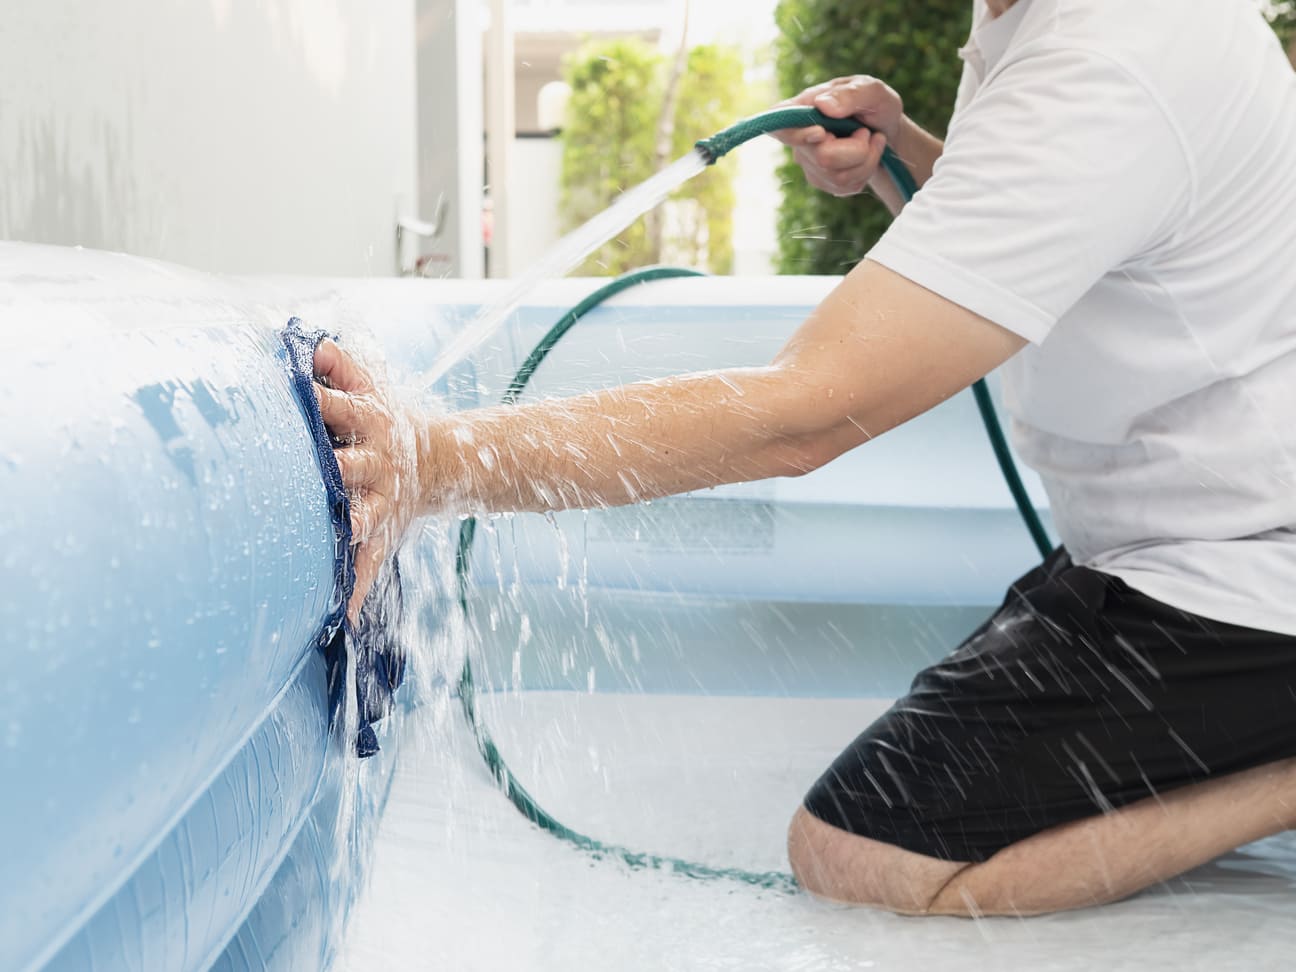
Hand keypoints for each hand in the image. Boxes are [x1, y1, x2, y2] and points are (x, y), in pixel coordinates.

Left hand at [313, 340, 420, 624]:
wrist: (440, 463)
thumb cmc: (386, 420)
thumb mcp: (372, 385)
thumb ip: (340, 363)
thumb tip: (308, 339)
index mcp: (369, 422)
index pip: (337, 407)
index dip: (316, 402)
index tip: (291, 398)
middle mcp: (376, 462)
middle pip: (349, 464)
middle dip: (331, 470)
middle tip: (309, 476)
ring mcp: (381, 500)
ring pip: (363, 515)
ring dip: (348, 527)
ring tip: (333, 541)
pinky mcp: (383, 533)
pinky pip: (370, 564)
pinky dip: (359, 589)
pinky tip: (344, 615)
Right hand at [772, 76, 904, 197]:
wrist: (888, 131)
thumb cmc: (876, 105)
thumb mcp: (872, 91)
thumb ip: (849, 94)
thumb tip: (823, 105)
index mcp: (803, 108)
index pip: (780, 125)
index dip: (796, 135)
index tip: (820, 133)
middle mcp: (800, 138)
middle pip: (822, 157)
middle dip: (857, 149)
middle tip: (866, 132)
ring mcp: (809, 162)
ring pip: (838, 177)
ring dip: (867, 160)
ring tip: (871, 141)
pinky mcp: (823, 181)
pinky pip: (845, 187)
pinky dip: (865, 172)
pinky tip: (867, 157)